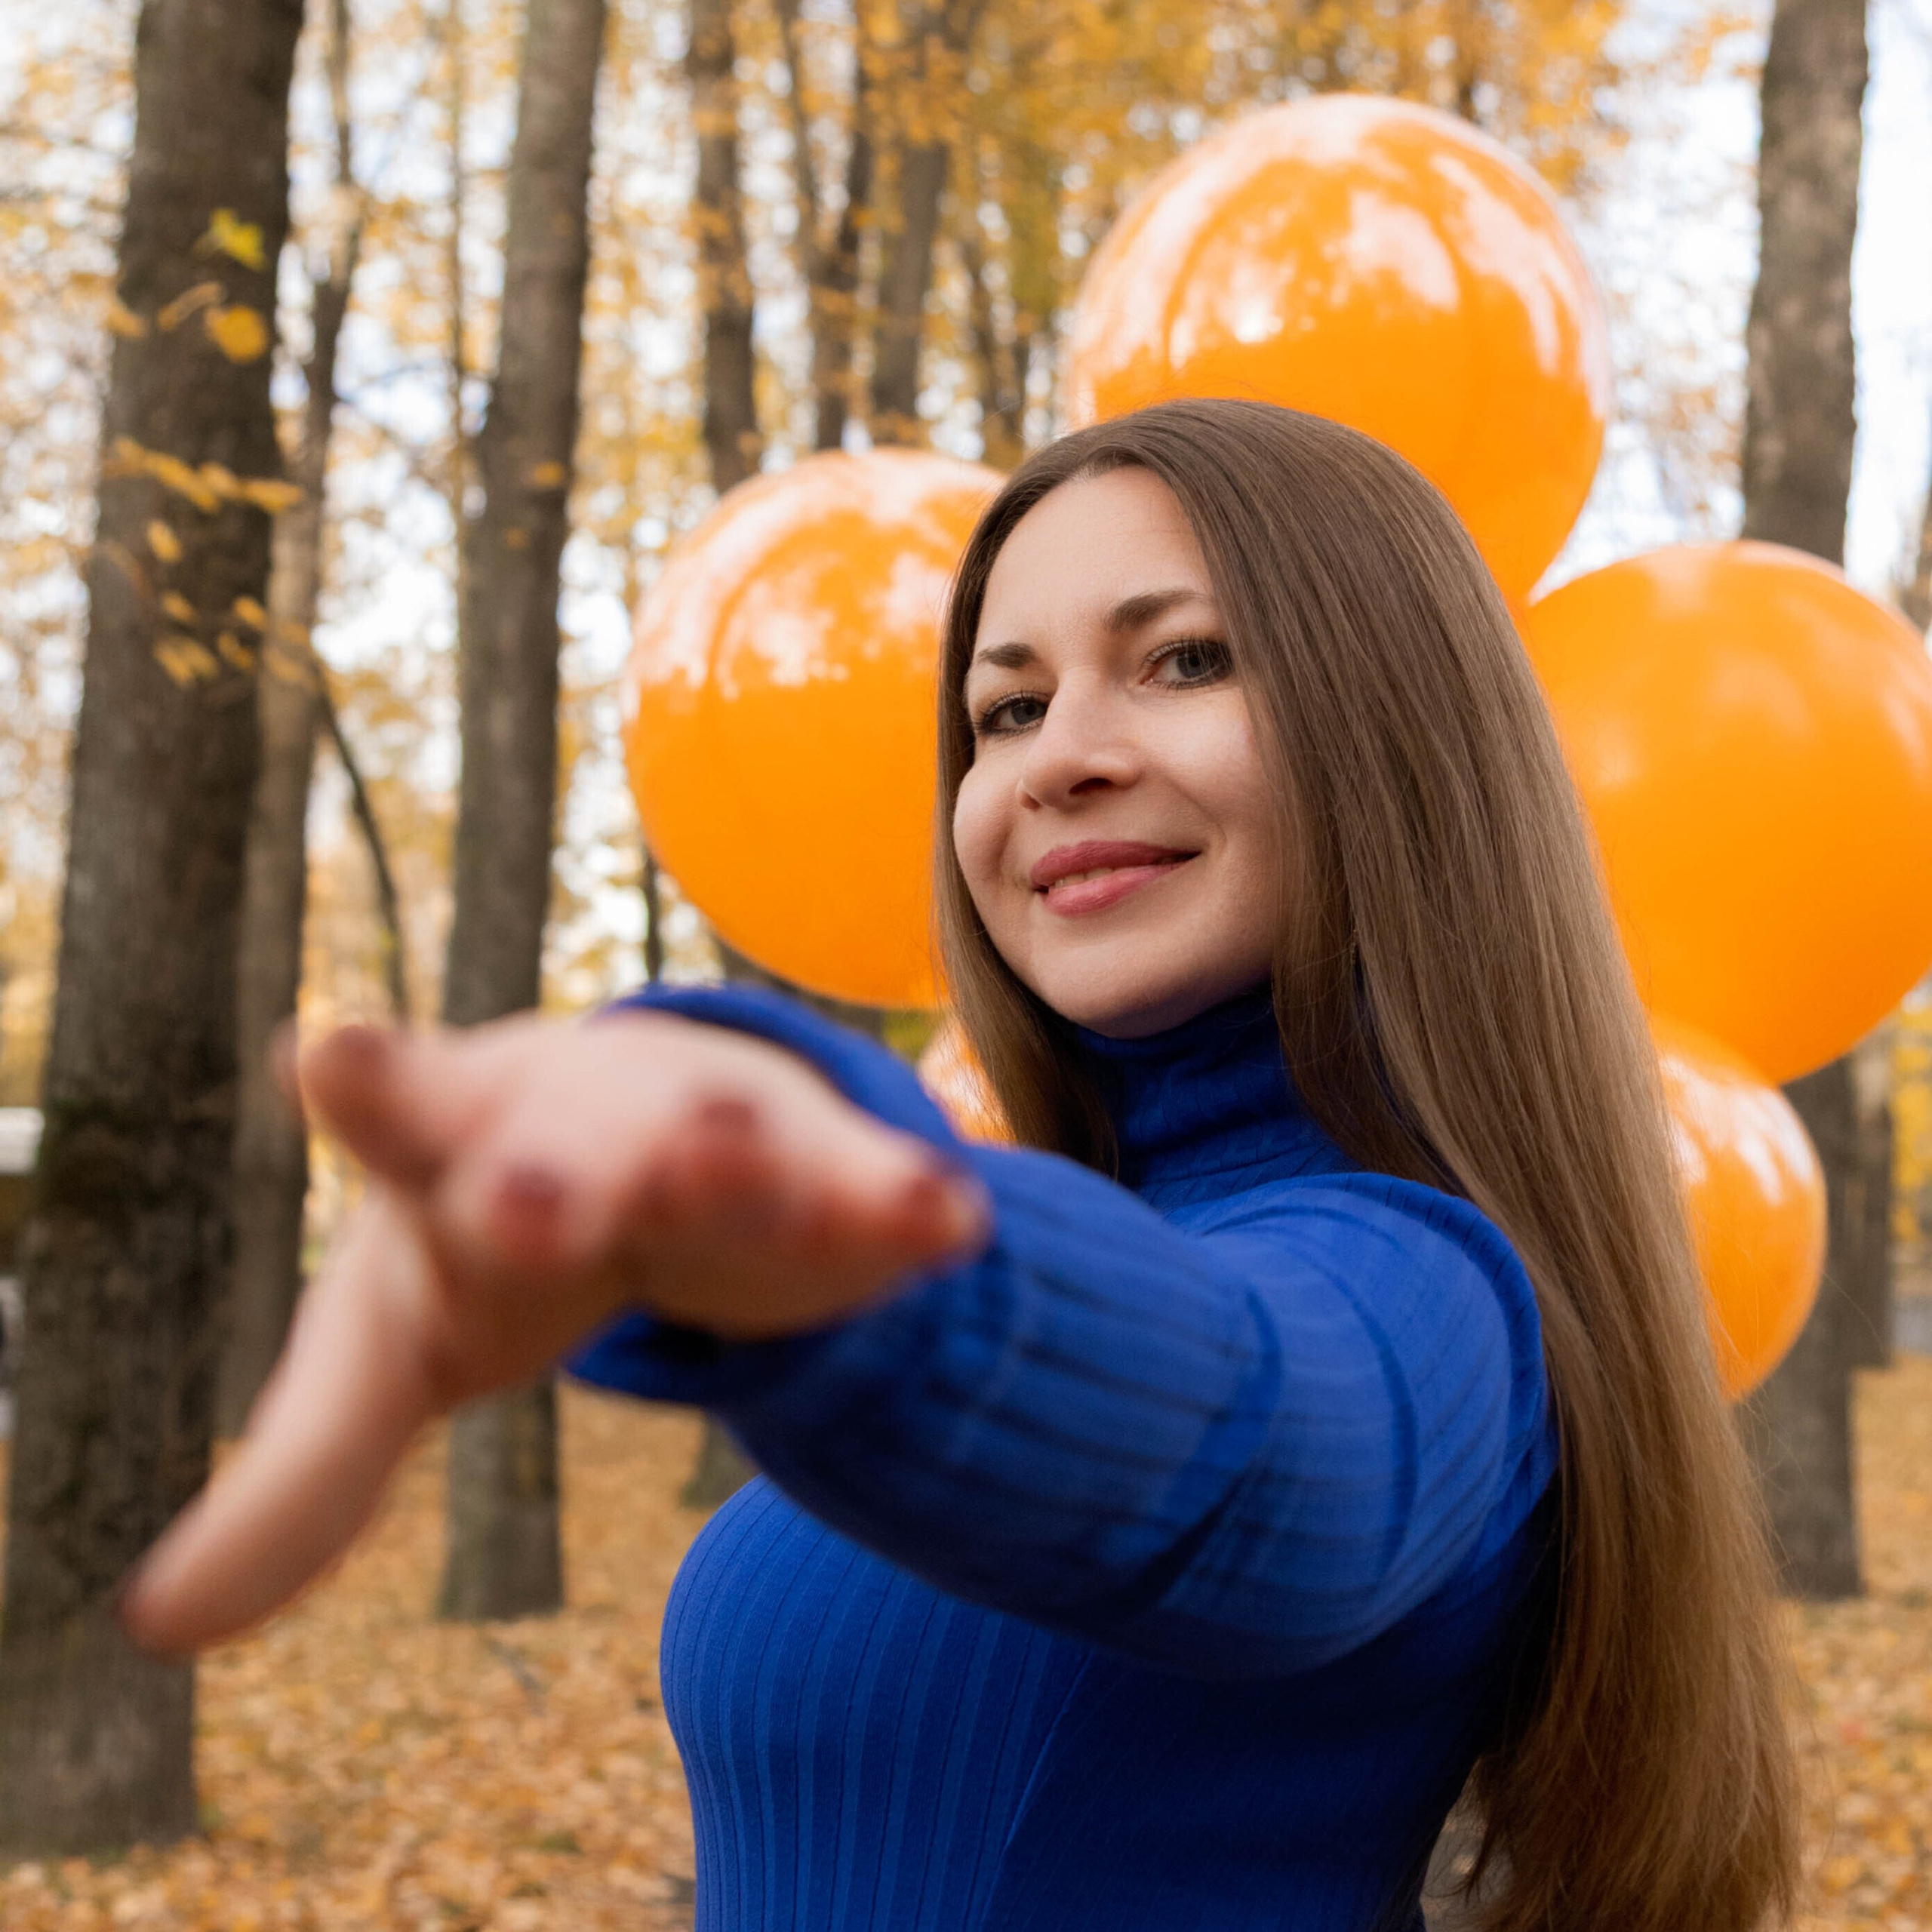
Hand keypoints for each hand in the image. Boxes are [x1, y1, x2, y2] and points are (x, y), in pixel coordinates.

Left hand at [118, 1009, 987, 1656]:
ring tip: (736, 1158)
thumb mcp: (392, 1347)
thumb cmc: (489, 1230)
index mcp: (461, 1146)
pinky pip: (869, 1190)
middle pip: (569, 1155)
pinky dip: (900, 1203)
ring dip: (730, 1163)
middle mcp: (591, 1129)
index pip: (401, 1113)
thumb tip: (158, 1629)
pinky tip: (948, 1218)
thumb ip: (298, 1472)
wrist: (659, 1121)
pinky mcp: (833, 1178)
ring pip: (728, 1151)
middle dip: (557, 1181)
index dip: (369, 1087)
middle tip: (532, 1202)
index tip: (329, 1051)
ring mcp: (719, 1140)